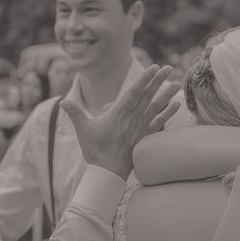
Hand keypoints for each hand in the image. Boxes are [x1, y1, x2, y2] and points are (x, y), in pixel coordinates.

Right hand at [62, 65, 179, 178]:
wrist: (108, 173)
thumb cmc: (95, 151)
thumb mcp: (83, 130)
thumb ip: (74, 113)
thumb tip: (62, 101)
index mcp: (118, 113)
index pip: (134, 91)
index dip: (144, 79)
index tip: (154, 68)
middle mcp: (132, 118)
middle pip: (147, 96)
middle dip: (158, 80)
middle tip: (168, 68)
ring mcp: (140, 128)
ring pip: (156, 107)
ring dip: (166, 95)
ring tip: (177, 83)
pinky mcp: (144, 137)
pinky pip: (159, 123)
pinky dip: (168, 113)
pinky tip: (177, 105)